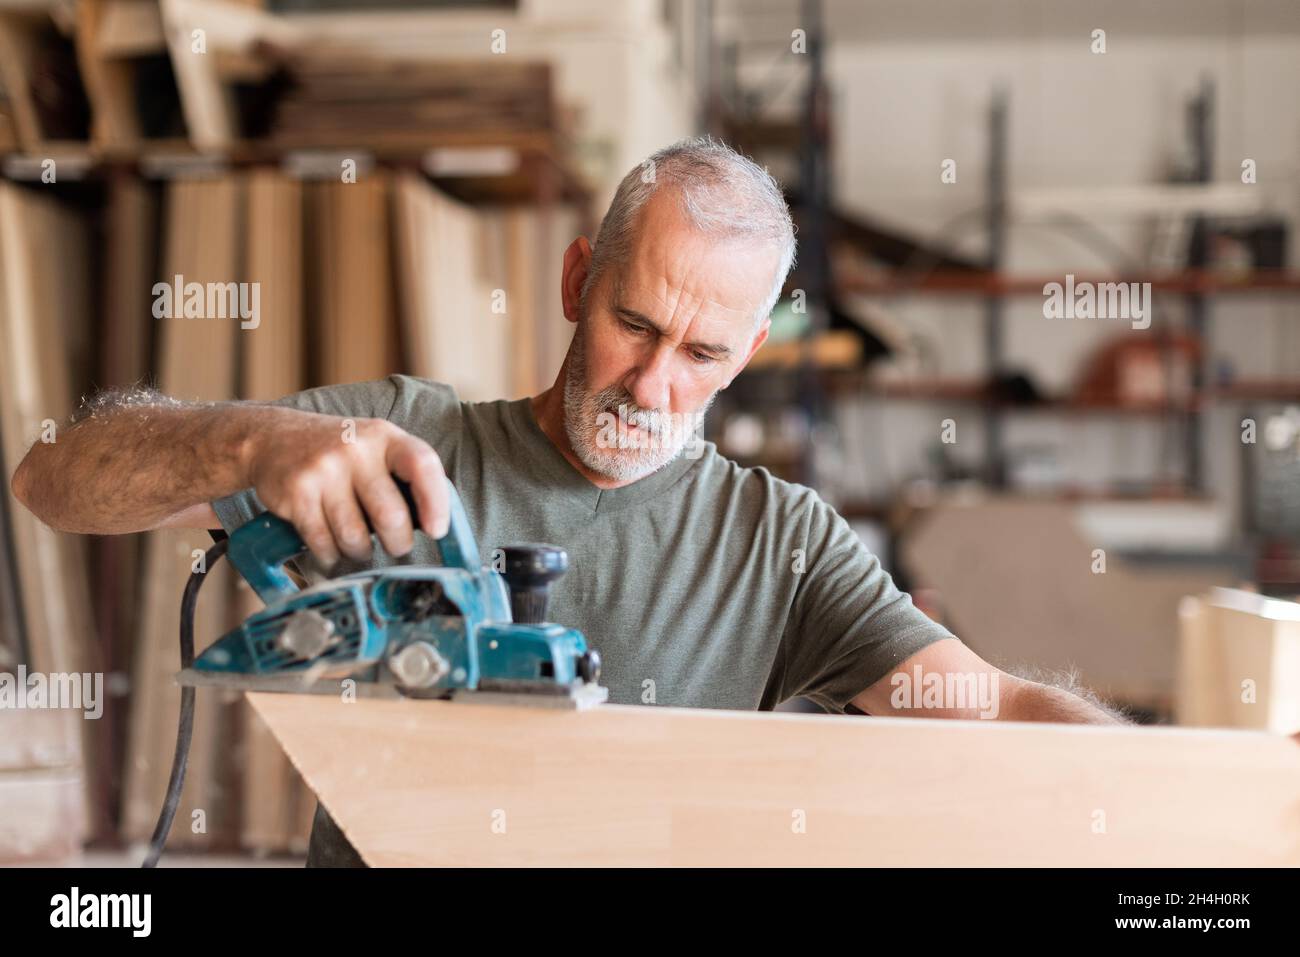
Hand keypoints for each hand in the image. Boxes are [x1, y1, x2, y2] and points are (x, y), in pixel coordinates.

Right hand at [245, 411, 448, 566]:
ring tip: (358, 544)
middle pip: (390, 515)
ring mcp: (324, 471)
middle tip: (396, 547)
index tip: (436, 530)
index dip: (436, 502)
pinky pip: (323, 543)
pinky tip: (332, 547)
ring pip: (355, 537)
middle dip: (398, 543)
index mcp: (384, 437)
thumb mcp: (375, 447)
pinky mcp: (297, 493)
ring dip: (360, 552)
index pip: (422, 465)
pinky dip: (331, 555)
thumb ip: (404, 475)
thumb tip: (436, 525)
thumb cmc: (337, 452)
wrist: (271, 438)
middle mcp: (355, 450)